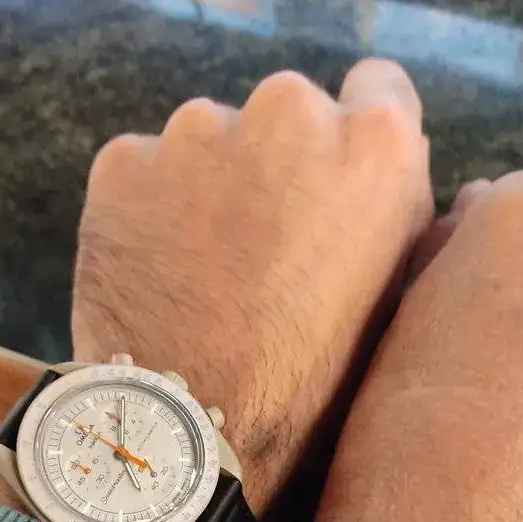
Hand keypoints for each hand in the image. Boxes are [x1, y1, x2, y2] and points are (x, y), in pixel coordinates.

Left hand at [70, 61, 432, 521]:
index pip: (378, 88)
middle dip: (279, 163)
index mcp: (375, 143)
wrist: (193, 433)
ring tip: (203, 271)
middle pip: (289, 113)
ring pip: (211, 141)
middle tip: (264, 245)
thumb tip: (386, 163)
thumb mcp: (398, 296)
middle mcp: (289, 110)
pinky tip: (157, 270)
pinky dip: (150, 207)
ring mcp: (196, 130)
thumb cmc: (315, 383)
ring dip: (210, 184)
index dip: (357, 139)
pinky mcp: (124, 160)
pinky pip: (146, 170)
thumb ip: (398, 207)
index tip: (335, 183)